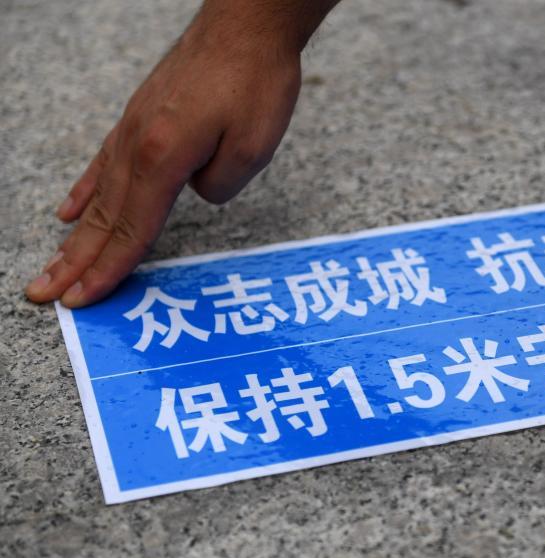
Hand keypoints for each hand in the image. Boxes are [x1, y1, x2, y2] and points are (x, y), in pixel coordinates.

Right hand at [25, 4, 306, 307]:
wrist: (246, 26)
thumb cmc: (256, 84)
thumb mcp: (253, 147)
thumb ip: (220, 185)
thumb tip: (198, 194)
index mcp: (163, 157)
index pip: (132, 228)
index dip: (108, 268)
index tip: (81, 300)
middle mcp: (137, 144)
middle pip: (104, 218)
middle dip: (75, 262)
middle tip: (44, 295)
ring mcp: (134, 128)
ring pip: (99, 195)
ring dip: (76, 235)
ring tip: (52, 266)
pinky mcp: (141, 117)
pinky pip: (103, 163)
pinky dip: (85, 190)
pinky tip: (69, 211)